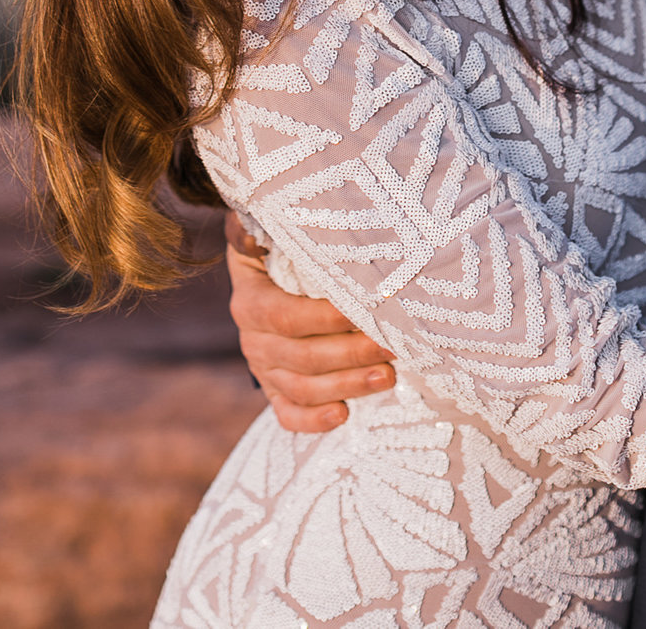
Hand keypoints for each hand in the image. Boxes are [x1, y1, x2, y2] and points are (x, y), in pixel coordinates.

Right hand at [225, 210, 394, 430]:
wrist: (268, 280)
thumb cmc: (286, 251)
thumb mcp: (275, 235)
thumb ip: (272, 230)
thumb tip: (268, 224)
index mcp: (252, 302)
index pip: (285, 316)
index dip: (326, 318)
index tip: (368, 311)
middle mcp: (254, 340)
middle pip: (303, 357)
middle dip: (352, 354)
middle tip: (393, 347)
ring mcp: (265, 369)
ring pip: (302, 388)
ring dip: (347, 385)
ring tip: (388, 376)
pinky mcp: (277, 391)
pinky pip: (289, 414)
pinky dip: (314, 420)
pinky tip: (344, 416)